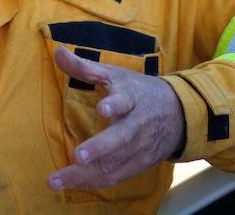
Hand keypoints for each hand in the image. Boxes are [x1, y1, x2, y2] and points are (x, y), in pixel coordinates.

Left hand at [47, 47, 184, 191]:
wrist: (178, 114)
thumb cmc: (137, 91)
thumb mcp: (114, 74)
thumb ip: (84, 67)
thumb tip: (57, 51)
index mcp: (132, 98)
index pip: (125, 101)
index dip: (115, 105)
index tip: (103, 109)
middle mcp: (137, 125)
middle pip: (120, 139)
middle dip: (98, 149)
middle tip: (77, 156)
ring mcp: (139, 148)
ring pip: (113, 164)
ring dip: (84, 175)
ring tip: (56, 180)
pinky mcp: (138, 165)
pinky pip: (113, 177)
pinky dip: (91, 182)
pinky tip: (69, 184)